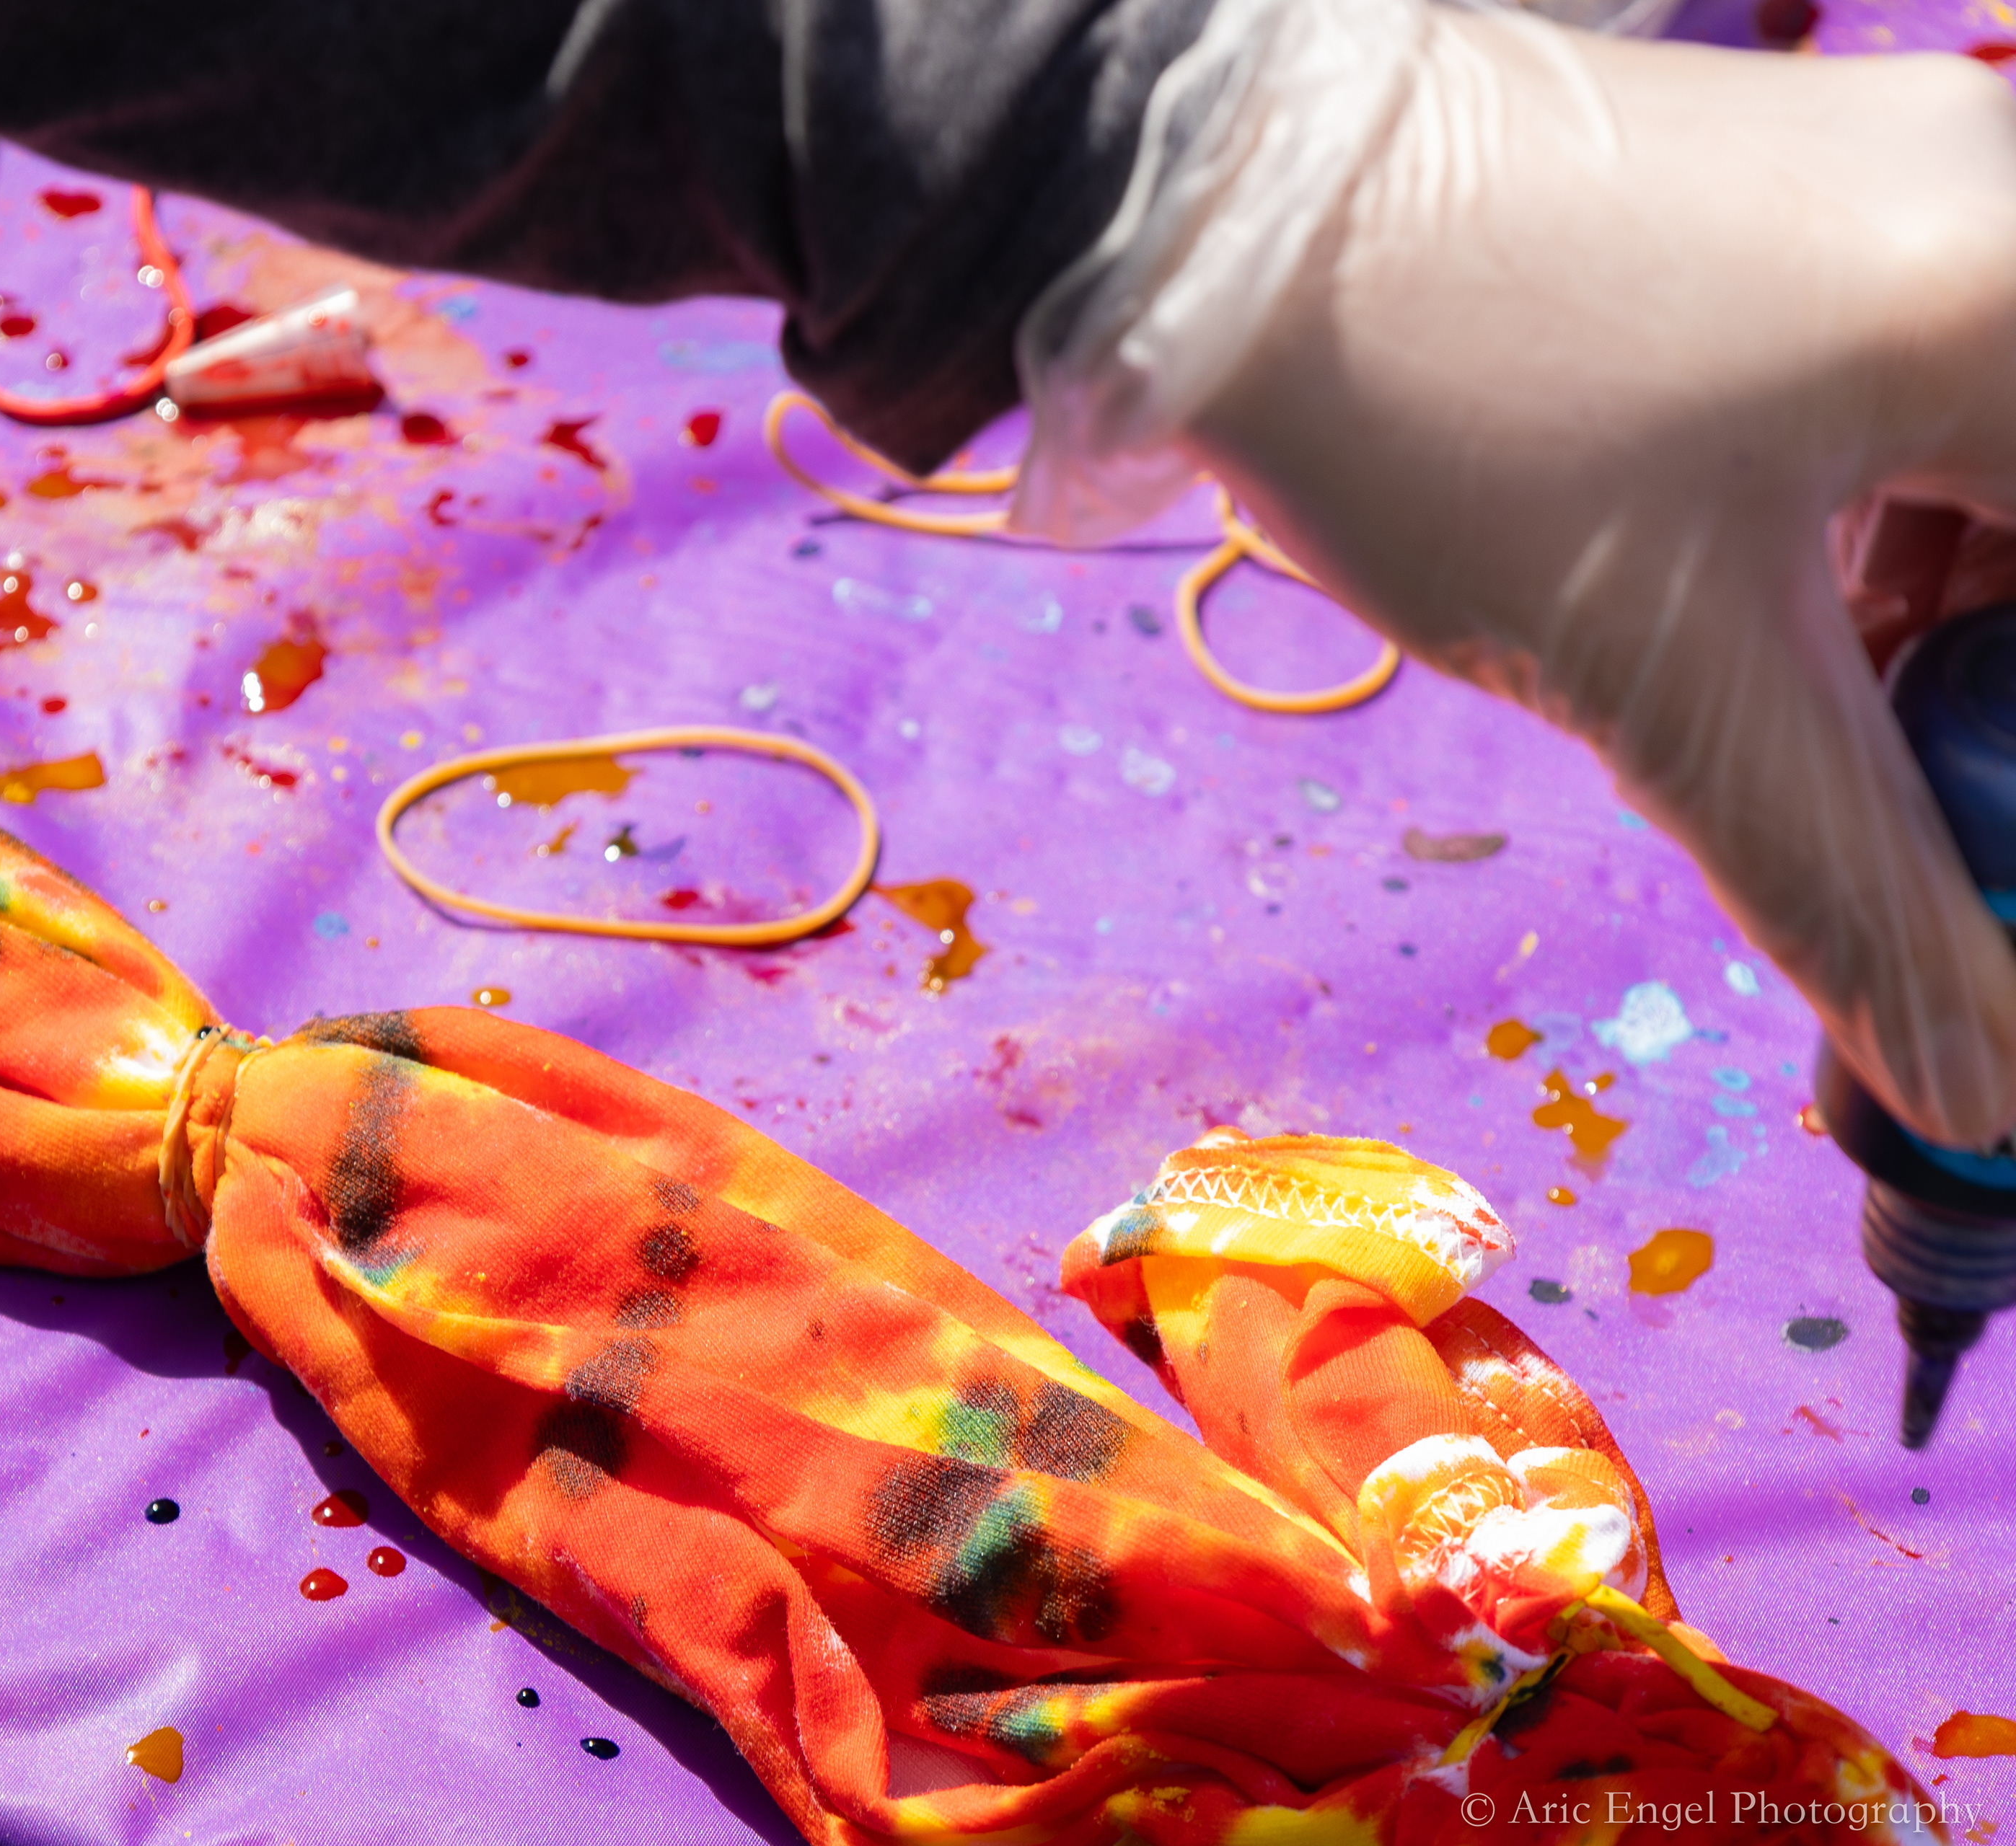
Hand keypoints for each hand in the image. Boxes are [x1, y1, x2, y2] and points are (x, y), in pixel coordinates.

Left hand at [1108, 11, 2015, 1145]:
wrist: (1204, 209)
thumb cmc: (1434, 414)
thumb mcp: (1668, 683)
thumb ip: (1853, 894)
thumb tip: (1976, 1084)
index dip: (2013, 769)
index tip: (1976, 864)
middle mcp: (2013, 212)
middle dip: (1985, 709)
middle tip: (1915, 821)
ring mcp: (1919, 181)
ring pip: (2000, 462)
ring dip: (1953, 626)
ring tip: (1839, 734)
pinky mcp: (1819, 195)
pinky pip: (1933, 390)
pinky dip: (1896, 532)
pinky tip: (1795, 618)